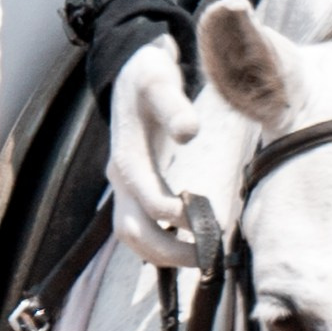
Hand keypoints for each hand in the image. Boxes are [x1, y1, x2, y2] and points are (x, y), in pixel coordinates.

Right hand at [107, 35, 201, 268]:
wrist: (129, 73)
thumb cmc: (148, 75)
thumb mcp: (159, 78)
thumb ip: (173, 104)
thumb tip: (188, 134)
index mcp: (126, 156)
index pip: (148, 201)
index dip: (179, 217)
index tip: (212, 219)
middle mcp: (119, 177)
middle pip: (132, 231)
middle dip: (168, 251)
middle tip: (208, 258)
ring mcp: (122, 186)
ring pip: (132, 235)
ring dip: (163, 254)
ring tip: (201, 257)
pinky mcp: (131, 188)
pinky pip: (139, 227)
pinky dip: (161, 243)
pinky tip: (191, 243)